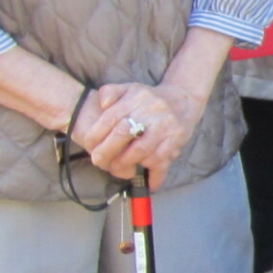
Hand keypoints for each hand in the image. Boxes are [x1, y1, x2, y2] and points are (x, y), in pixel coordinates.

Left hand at [74, 78, 207, 188]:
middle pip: (123, 133)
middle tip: (98, 162)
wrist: (184, 99)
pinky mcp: (176, 140)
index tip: (89, 146)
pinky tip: (149, 184)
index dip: (96, 135)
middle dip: (107, 151)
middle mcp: (150, 111)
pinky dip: (154, 176)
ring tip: (117, 170)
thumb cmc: (150, 99)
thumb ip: (110, 92)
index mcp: (135, 98)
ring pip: (141, 151)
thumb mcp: (129, 88)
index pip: (110, 118)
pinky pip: (162, 161)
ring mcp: (164, 127)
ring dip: (126, 164)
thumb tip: (101, 104)